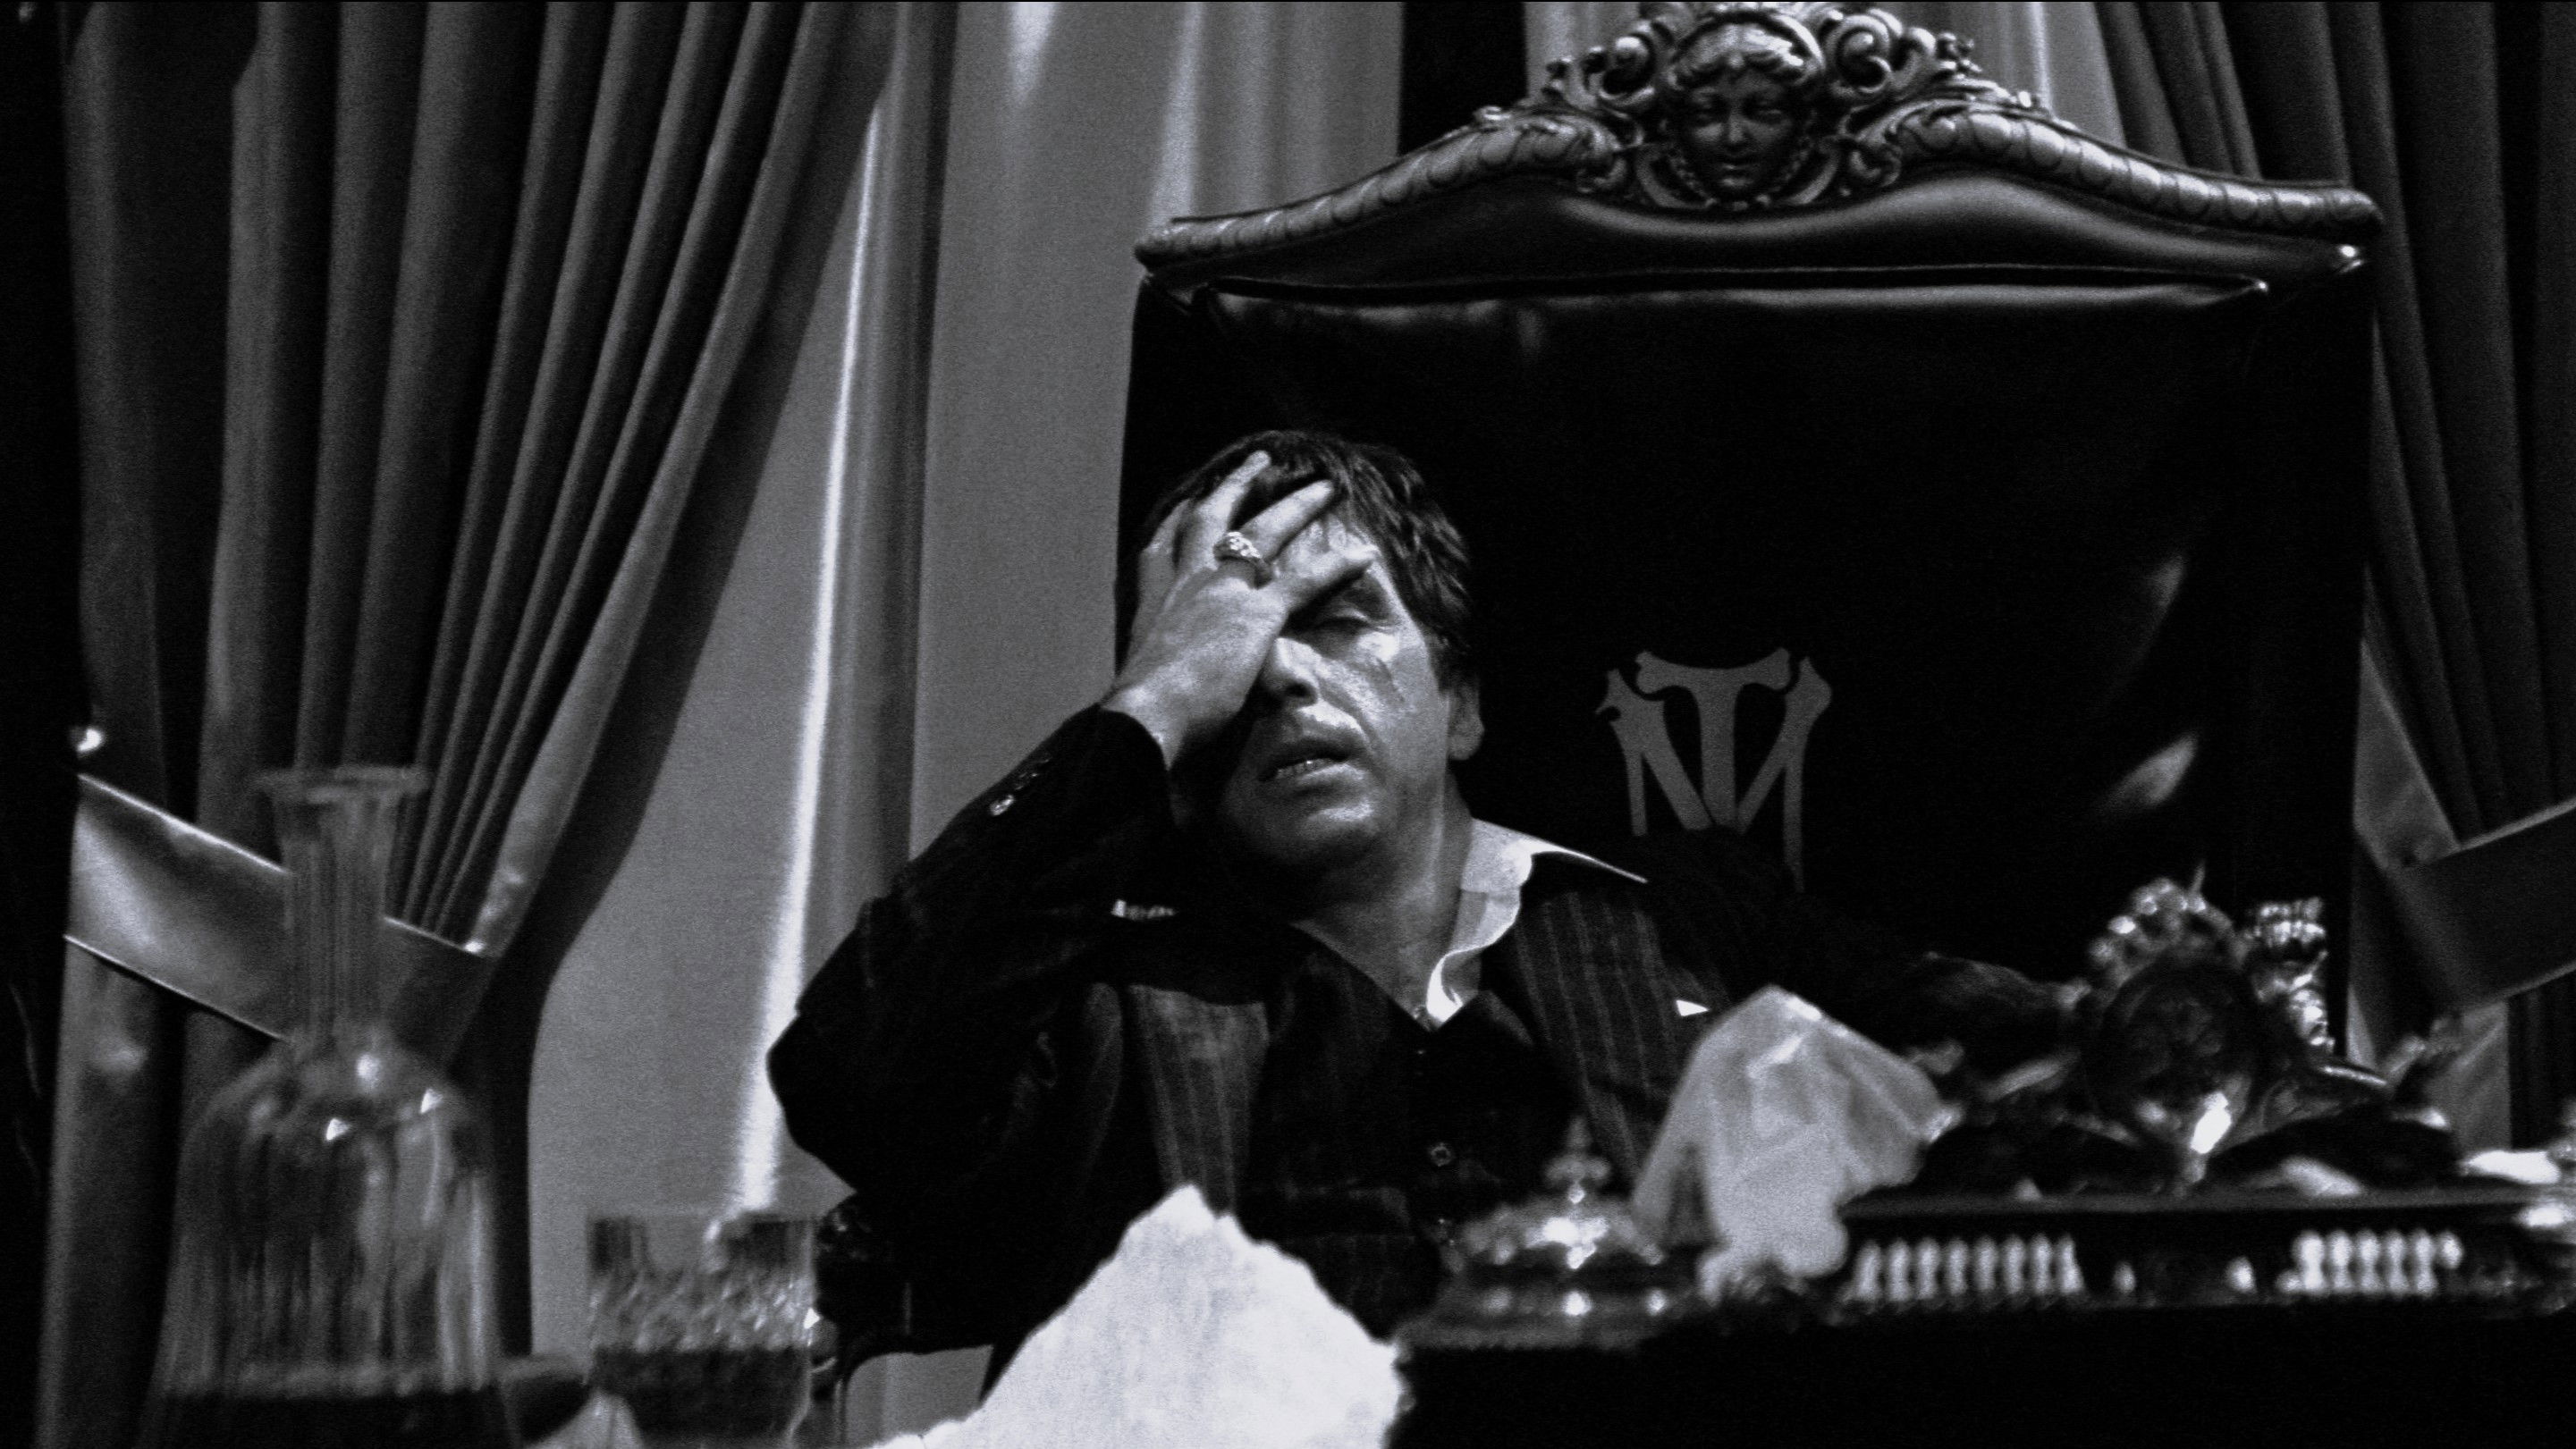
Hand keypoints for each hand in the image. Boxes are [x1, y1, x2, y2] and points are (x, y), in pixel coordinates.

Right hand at [1105, 451, 1374, 764]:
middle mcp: (1183, 585)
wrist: (1145, 718)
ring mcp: (1220, 592)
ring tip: (1324, 486)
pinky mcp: (1255, 614)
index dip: (1173, 523)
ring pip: (1263, 531)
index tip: (1187, 500)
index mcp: (1151, 604)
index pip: (1159, 552)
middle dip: (1235, 486)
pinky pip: (1305, 581)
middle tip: (1256, 462)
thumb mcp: (1148, 683)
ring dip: (1297, 504)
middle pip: (1210, 519)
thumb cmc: (1140, 715)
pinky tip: (1365, 554)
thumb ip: (1172, 676)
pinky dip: (1337, 567)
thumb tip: (1175, 694)